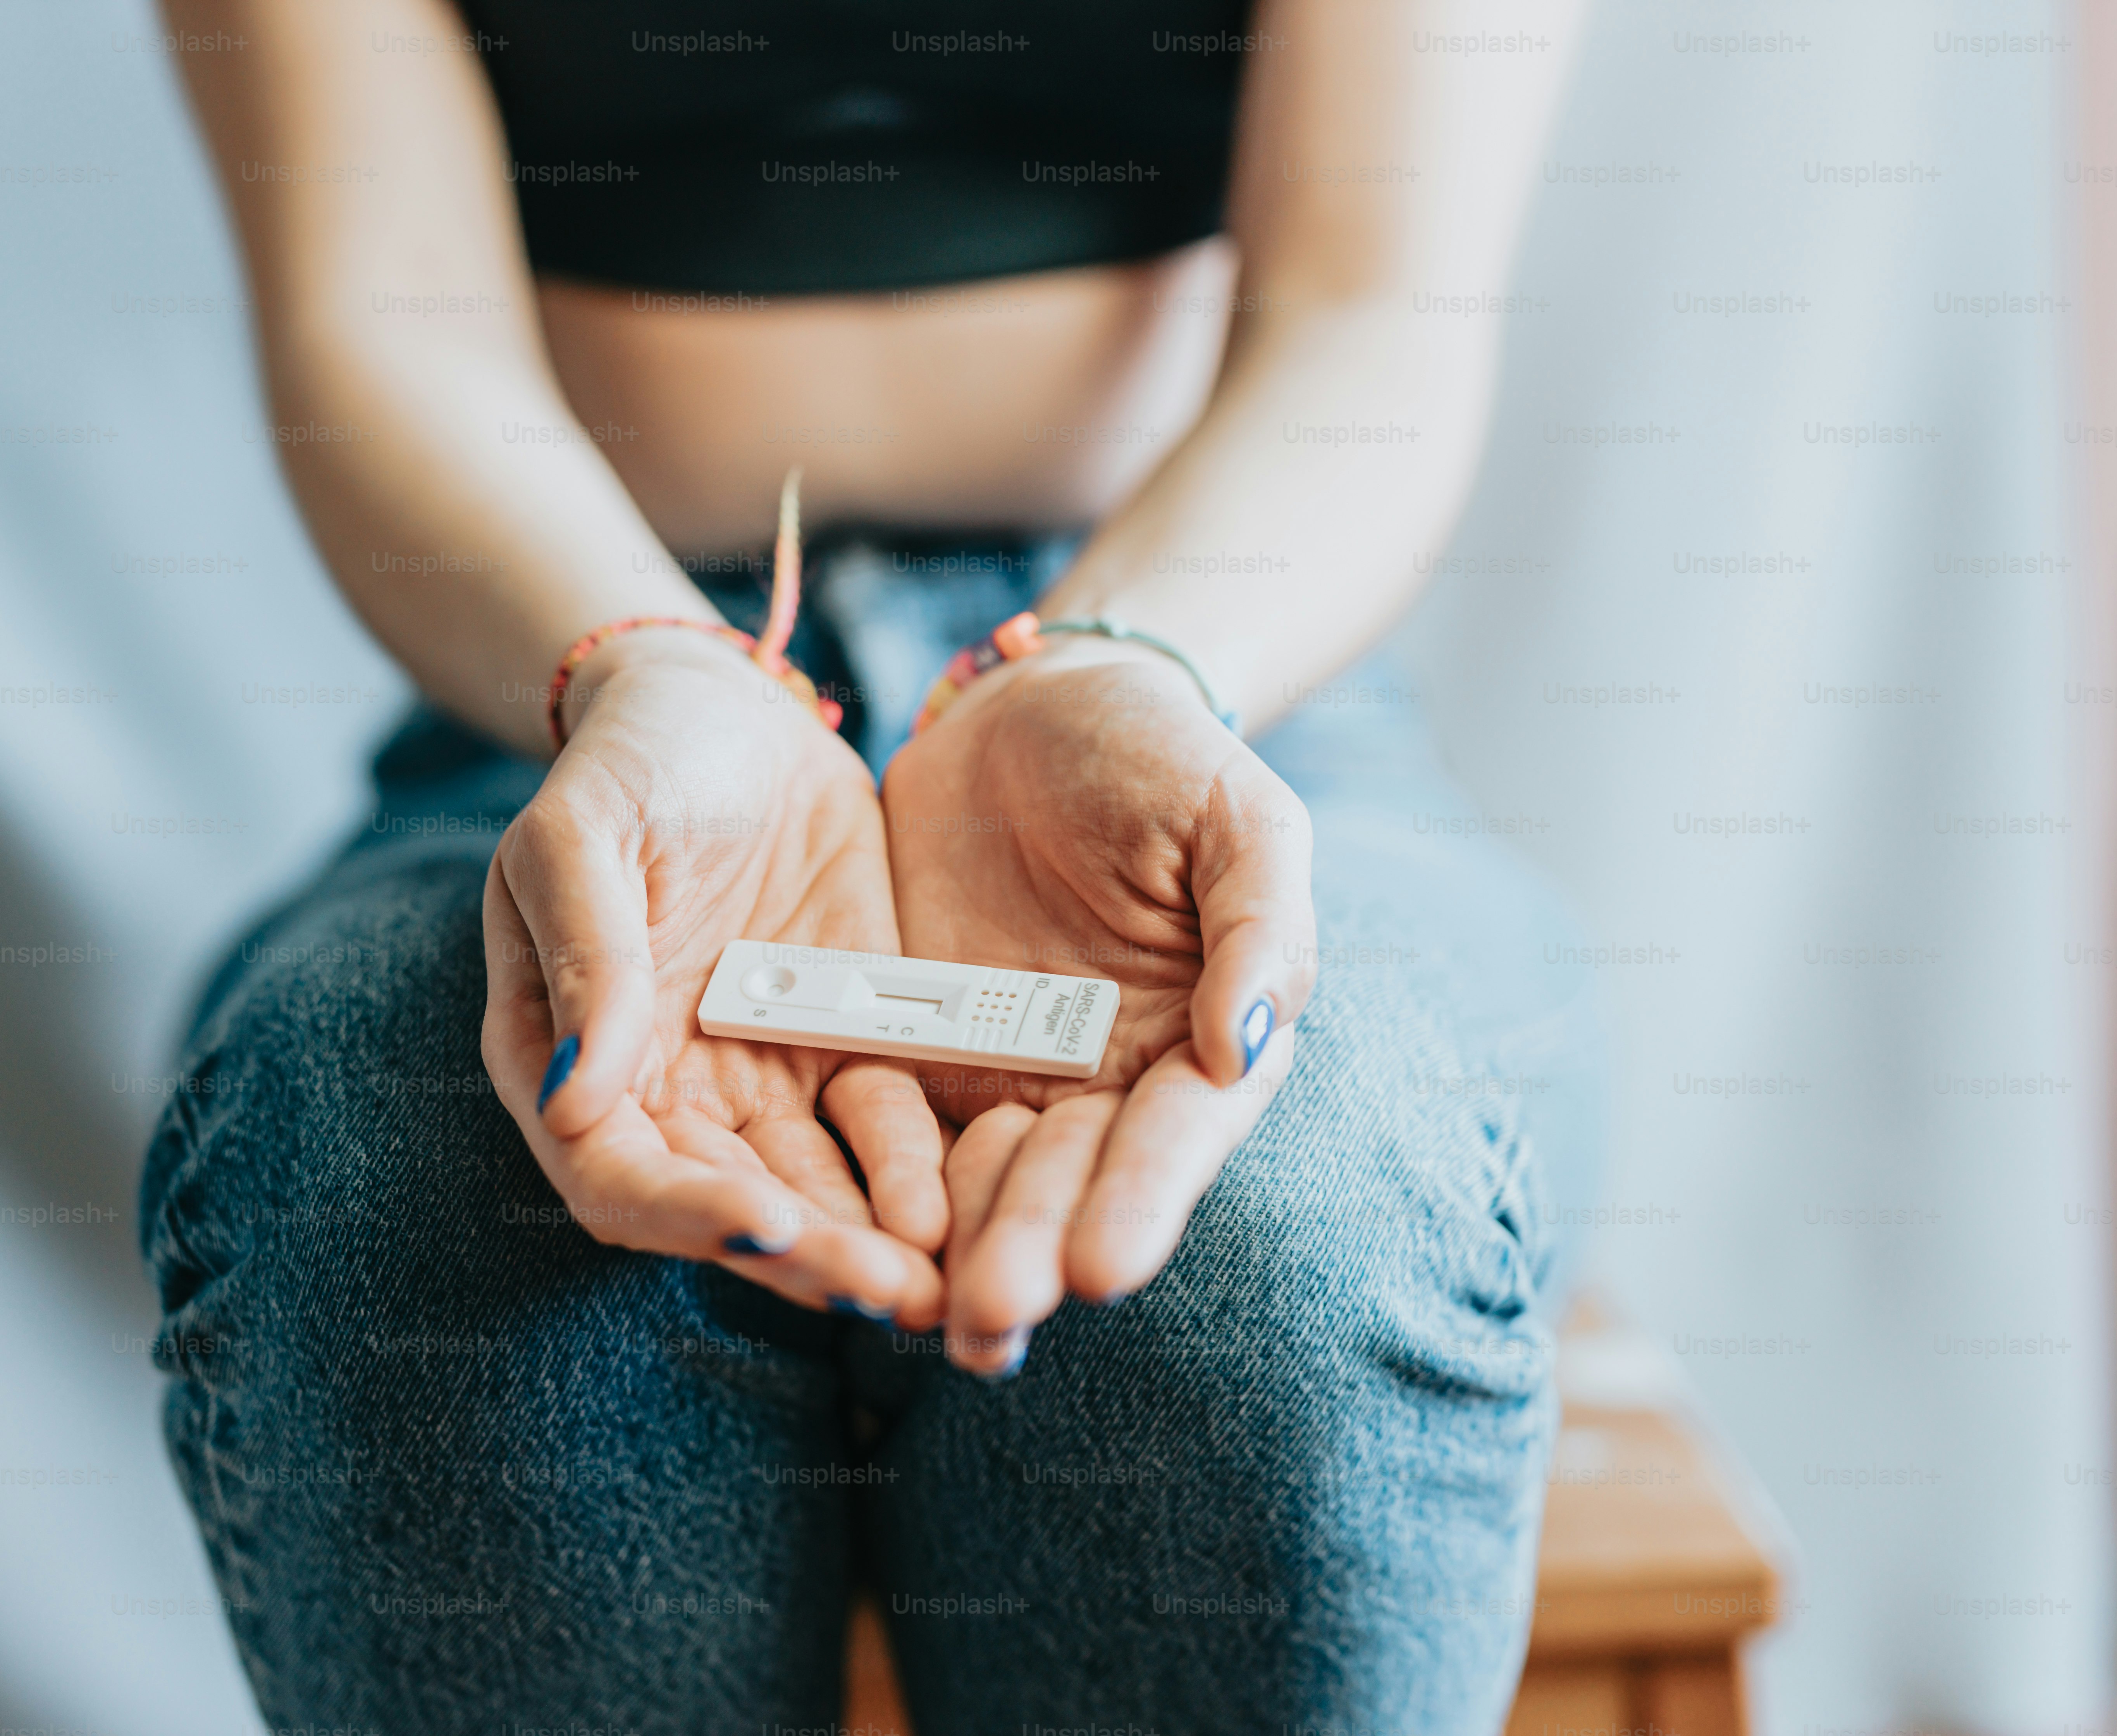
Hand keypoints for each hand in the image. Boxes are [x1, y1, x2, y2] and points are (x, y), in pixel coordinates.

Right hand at [482, 629, 946, 1327]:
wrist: (728, 707)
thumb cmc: (628, 763)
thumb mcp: (579, 838)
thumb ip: (587, 961)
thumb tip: (574, 1100)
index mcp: (570, 1062)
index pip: (616, 1177)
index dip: (688, 1213)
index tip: (769, 1224)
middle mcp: (667, 1095)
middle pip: (732, 1205)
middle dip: (811, 1257)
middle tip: (895, 1292)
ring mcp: (760, 1079)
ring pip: (818, 1188)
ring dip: (877, 1242)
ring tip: (953, 1285)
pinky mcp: (846, 1045)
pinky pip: (889, 1127)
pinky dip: (927, 1172)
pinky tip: (982, 1203)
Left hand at [881, 641, 1316, 1371]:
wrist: (1033, 710)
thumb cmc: (1160, 757)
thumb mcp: (1237, 818)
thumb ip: (1261, 925)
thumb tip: (1248, 1044)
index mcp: (1201, 1042)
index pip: (1173, 1135)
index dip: (1138, 1200)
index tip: (1102, 1269)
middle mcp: (1106, 1081)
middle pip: (1070, 1178)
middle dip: (1031, 1249)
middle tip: (990, 1318)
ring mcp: (1009, 1072)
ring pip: (983, 1178)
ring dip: (957, 1251)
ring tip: (928, 1320)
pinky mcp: (922, 1049)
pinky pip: (898, 1126)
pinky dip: (882, 1182)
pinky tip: (855, 1237)